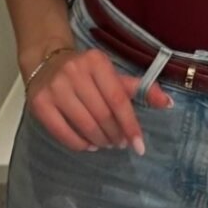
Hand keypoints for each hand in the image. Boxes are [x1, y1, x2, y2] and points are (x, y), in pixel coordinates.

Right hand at [25, 46, 171, 153]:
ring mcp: (55, 88)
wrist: (47, 60)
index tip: (139, 146)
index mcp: (97, 62)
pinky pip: (63, 132)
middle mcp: (74, 72)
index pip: (118, 99)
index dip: (130, 125)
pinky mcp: (39, 103)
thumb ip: (141, 88)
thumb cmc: (87, 71)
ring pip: (84, 125)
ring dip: (100, 140)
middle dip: (116, 134)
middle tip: (121, 143)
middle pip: (102, 115)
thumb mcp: (113, 74)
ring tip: (107, 143)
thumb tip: (168, 103)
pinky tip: (88, 144)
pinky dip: (79, 144)